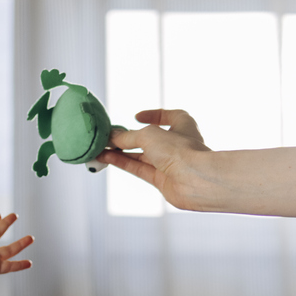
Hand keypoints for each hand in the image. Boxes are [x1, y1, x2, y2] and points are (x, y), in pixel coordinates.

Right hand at [97, 109, 215, 210]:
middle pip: (149, 138)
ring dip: (120, 152)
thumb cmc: (180, 151)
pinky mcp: (162, 180)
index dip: (153, 115)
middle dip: (128, 137)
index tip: (137, 116)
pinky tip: (107, 158)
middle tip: (108, 136)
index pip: (168, 116)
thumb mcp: (149, 135)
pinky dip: (123, 163)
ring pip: (141, 155)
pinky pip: (138, 169)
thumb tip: (111, 138)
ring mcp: (169, 163)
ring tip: (100, 148)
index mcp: (183, 125)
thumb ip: (128, 136)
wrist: (195, 180)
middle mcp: (177, 144)